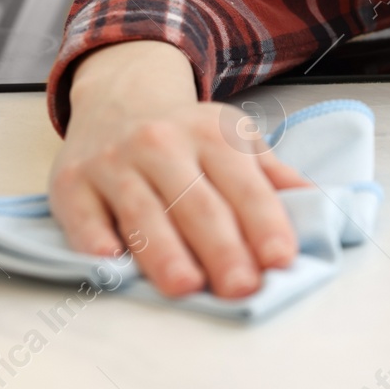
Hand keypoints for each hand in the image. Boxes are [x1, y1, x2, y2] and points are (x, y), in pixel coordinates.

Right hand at [49, 40, 310, 298]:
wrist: (118, 100)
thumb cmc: (187, 136)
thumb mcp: (236, 140)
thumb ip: (274, 176)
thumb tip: (317, 205)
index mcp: (211, 134)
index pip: (244, 184)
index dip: (265, 222)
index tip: (282, 259)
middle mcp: (161, 144)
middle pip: (196, 203)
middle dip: (222, 248)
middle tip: (242, 288)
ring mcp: (114, 162)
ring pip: (142, 213)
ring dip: (164, 252)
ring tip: (186, 287)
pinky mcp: (72, 183)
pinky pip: (83, 215)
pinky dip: (94, 239)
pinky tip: (111, 262)